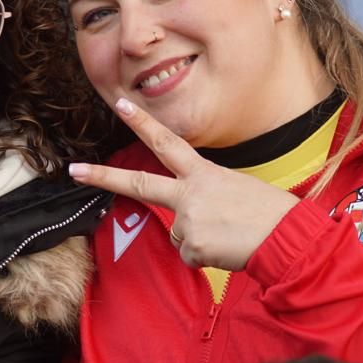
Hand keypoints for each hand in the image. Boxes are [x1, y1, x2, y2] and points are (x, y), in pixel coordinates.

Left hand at [68, 97, 299, 271]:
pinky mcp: (189, 246)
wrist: (286, 238)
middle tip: (75, 170)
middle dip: (104, 176)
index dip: (143, 123)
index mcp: (203, 174)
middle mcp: (189, 193)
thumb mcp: (235, 189)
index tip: (122, 105)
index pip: (168, 143)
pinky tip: (227, 249)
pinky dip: (207, 256)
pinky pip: (189, 255)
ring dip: (200, 238)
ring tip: (230, 235)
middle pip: (139, 183)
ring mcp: (186, 220)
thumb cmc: (269, 213)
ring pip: (178, 233)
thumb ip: (204, 195)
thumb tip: (185, 217)